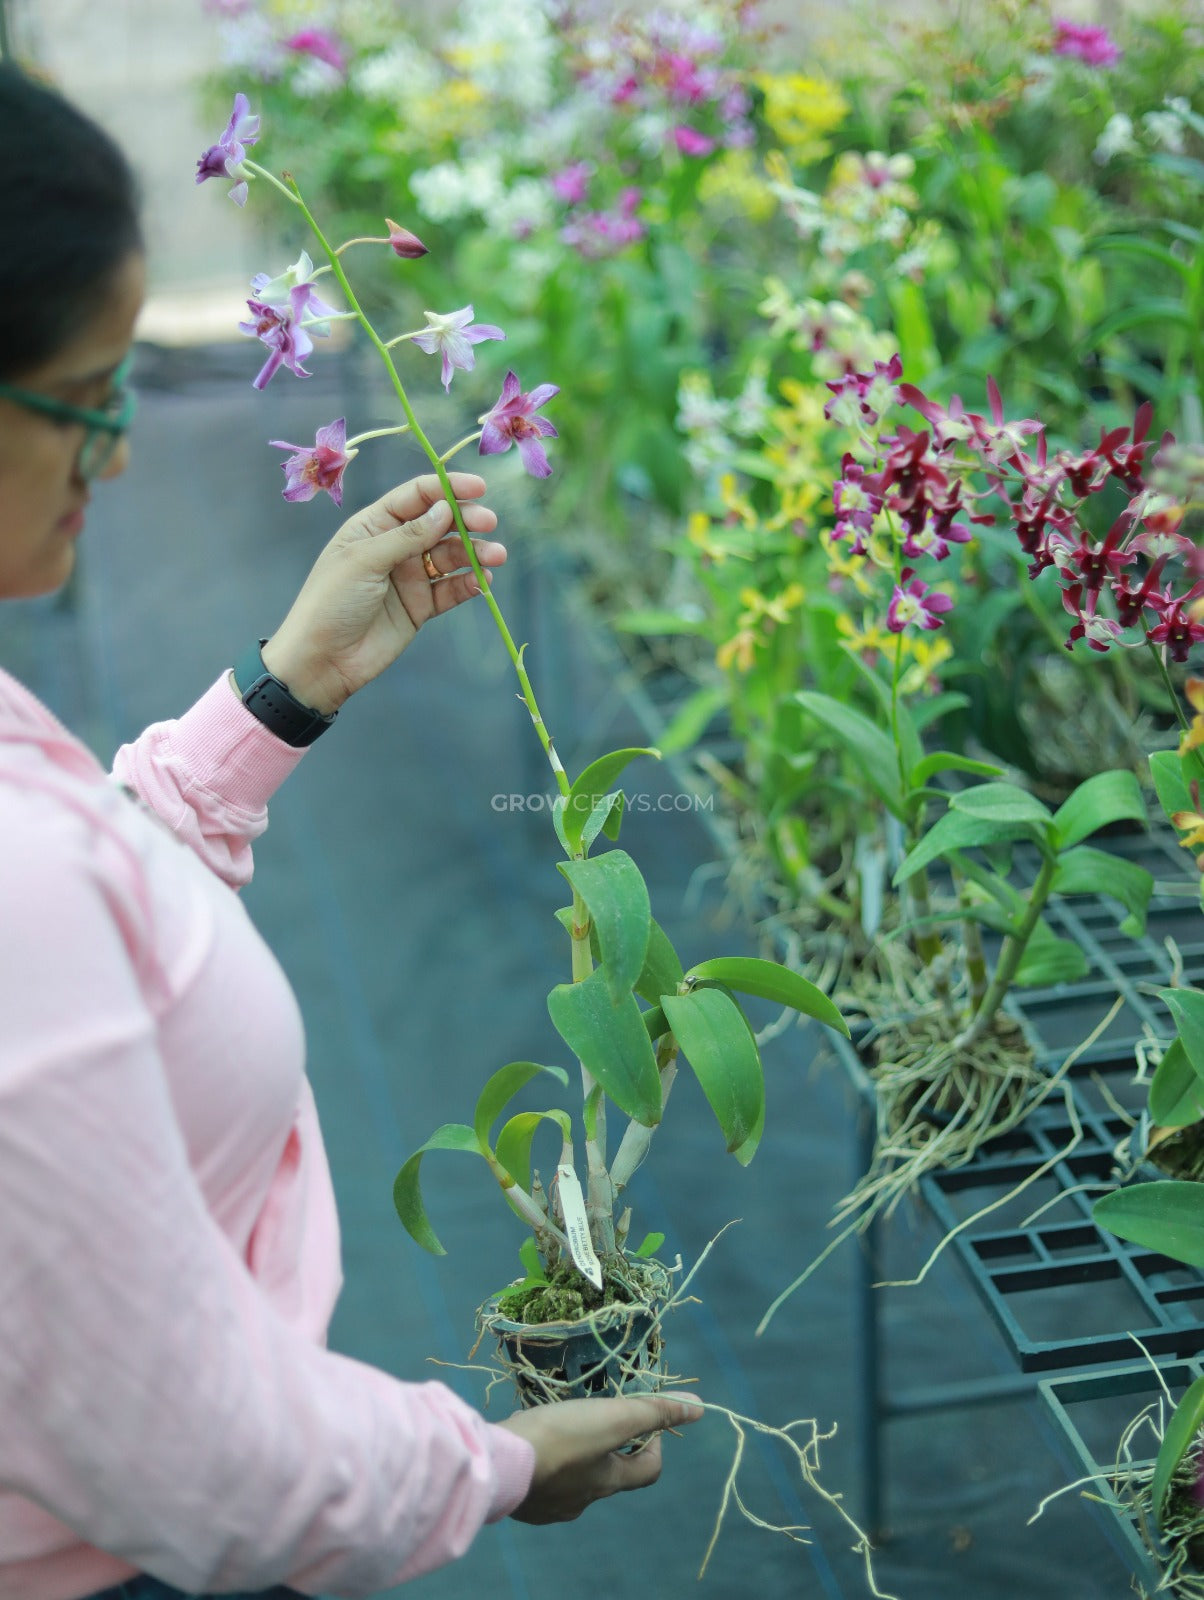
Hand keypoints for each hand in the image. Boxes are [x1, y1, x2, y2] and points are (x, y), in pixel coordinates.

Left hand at [257, 472, 503, 713]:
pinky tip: (482, 580)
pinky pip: (451, 590)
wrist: (322, 660)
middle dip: (466, 520)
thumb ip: (407, 535)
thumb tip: (444, 509)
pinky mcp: (421, 606)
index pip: (416, 496)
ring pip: (451, 556)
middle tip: (489, 523)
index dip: (447, 488)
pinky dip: (469, 583)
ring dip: (475, 553)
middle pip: (439, 523)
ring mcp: (410, 576)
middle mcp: (395, 546)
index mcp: (374, 525)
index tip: (478, 488)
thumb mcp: (365, 560)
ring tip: (496, 556)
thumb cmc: (331, 602)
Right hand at [499, 1392, 704, 1523]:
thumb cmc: (561, 1438)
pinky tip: (534, 1440)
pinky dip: (546, 1461)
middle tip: (597, 1412)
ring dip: (576, 1452)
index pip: (648, 1469)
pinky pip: (543, 1479)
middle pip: (610, 1472)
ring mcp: (550, 1505)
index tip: (643, 1415)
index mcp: (608, 1482)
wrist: (500, 1463)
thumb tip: (699, 1408)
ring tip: (562, 1421)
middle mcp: (582, 1500)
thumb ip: (654, 1412)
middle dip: (610, 1443)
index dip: (655, 1441)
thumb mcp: (612, 1418)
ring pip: (574, 1477)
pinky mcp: (523, 1499)